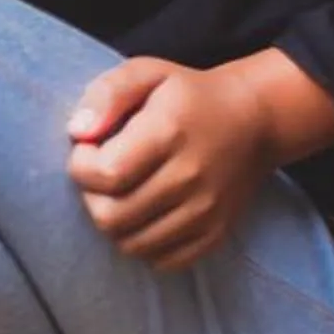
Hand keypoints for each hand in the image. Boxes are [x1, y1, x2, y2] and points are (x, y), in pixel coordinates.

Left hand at [64, 51, 333, 271]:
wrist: (255, 120)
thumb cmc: (188, 96)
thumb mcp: (146, 73)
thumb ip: (106, 94)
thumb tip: (77, 132)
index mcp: (169, 133)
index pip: (104, 174)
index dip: (81, 166)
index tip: (90, 149)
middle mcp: (190, 177)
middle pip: (111, 217)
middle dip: (92, 197)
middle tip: (104, 175)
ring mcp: (206, 210)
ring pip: (131, 244)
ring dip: (115, 223)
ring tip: (124, 193)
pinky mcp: (216, 233)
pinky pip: (162, 261)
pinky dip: (145, 243)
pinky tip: (146, 215)